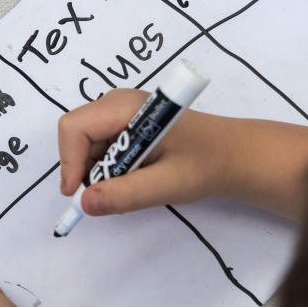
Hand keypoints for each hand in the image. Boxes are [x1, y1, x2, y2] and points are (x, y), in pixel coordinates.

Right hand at [57, 88, 307, 219]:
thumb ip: (125, 194)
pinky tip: (132, 176)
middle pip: (76, 132)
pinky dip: (106, 166)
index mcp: (127, 108)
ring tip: (128, 185)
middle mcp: (119, 102)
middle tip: (105, 193)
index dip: (69, 162)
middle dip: (81, 166)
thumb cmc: (207, 165)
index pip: (75, 128)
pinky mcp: (126, 122)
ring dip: (95, 169)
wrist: (238, 156)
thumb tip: (84, 204)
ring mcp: (122, 111)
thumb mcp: (167, 184)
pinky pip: (99, 143)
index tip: (77, 196)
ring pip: (85, 140)